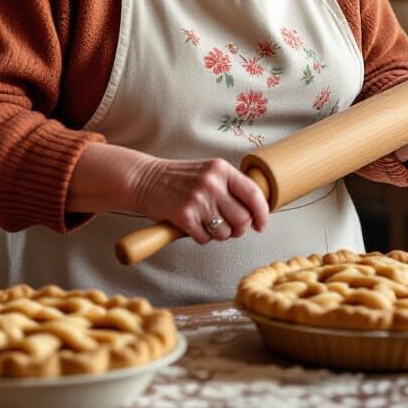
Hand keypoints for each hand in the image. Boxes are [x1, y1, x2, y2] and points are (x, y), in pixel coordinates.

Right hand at [132, 157, 269, 244]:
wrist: (145, 179)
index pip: (254, 194)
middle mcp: (212, 183)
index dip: (262, 213)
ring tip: (207, 223)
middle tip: (230, 228)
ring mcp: (198, 200)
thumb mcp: (209, 172)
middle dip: (239, 229)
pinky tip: (192, 225)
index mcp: (222, 169)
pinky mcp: (184, 216)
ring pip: (225, 232)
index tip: (262, 224)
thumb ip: (230, 186)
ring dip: (219, 234)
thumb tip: (255, 212)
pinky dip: (200, 237)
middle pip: (243, 218)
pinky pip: (204, 238)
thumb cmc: (179, 179)